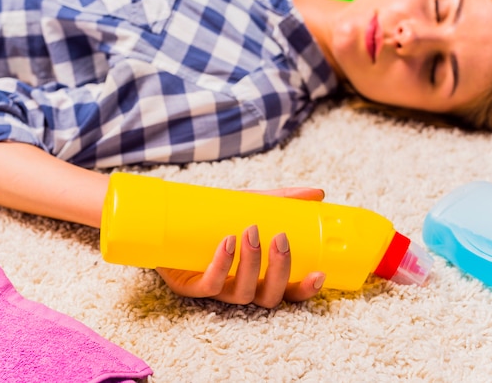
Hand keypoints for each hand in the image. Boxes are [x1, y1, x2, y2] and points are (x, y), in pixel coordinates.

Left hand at [155, 187, 326, 307]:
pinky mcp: (189, 287)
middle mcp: (241, 287)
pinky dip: (221, 265)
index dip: (305, 289)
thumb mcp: (250, 206)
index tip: (320, 272)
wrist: (171, 220)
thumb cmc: (214, 219)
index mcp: (259, 275)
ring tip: (250, 232)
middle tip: (280, 239)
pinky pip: (209, 285)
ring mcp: (216, 290)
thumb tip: (319, 193)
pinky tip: (227, 243)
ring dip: (251, 265)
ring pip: (242, 293)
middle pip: (269, 297)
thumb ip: (281, 201)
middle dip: (279, 271)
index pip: (288, 292)